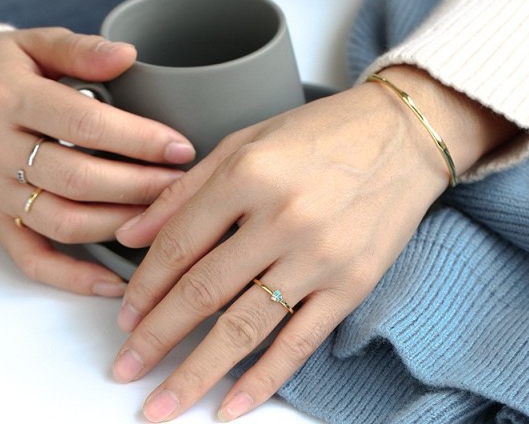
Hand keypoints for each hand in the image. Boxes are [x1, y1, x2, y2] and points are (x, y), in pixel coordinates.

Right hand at [0, 28, 194, 294]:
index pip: (85, 125)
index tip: (180, 148)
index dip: (140, 140)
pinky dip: (74, 277)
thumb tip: (127, 55)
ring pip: (63, 222)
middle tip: (182, 185)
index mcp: (7, 98)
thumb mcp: (35, 43)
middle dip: (140, 187)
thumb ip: (80, 51)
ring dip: (121, 225)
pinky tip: (115, 280)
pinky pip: (31, 258)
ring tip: (163, 217)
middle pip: (79, 180)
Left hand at [110, 66, 517, 420]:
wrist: (403, 136)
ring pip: (245, 327)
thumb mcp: (247, 142)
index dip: (144, 286)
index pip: (179, 243)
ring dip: (197, 373)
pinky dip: (264, 378)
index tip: (126, 315)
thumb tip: (132, 233)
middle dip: (156, 338)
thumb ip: (186, 189)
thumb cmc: (323, 132)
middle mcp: (283, 217)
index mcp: (249, 174)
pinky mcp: (352, 284)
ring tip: (162, 404)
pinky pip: (300, 341)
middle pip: (204, 291)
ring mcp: (320, 256)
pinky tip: (233, 405)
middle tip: (125, 369)